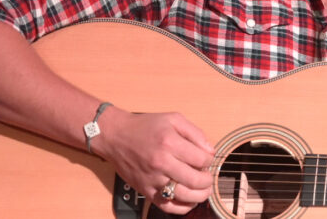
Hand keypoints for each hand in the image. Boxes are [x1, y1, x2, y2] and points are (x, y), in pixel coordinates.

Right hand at [95, 110, 215, 213]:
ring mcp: (153, 179)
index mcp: (169, 143)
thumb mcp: (173, 119)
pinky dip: (182, 208)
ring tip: (203, 190)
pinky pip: (167, 206)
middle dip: (208, 180)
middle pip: (195, 180)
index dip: (209, 161)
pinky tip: (189, 201)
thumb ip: (195, 133)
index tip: (208, 160)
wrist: (116, 136)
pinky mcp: (145, 190)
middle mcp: (161, 162)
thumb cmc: (145, 126)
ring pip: (184, 196)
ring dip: (200, 195)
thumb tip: (210, 151)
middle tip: (208, 177)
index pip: (201, 159)